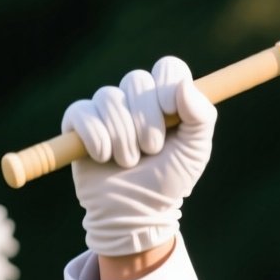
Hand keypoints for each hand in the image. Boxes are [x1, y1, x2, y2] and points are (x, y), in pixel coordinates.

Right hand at [62, 56, 215, 256]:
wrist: (136, 212)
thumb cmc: (169, 181)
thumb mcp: (195, 152)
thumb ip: (201, 118)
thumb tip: (184, 85)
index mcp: (167, 99)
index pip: (168, 67)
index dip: (167, 85)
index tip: (171, 112)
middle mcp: (136, 98)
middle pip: (137, 80)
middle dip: (146, 120)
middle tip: (152, 150)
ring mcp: (106, 108)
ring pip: (110, 98)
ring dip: (123, 137)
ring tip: (129, 161)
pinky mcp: (78, 122)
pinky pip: (82, 113)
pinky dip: (97, 139)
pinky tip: (104, 157)